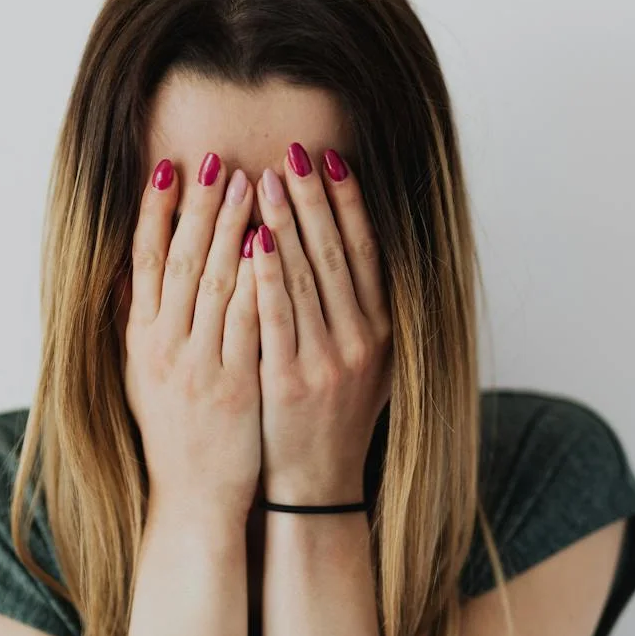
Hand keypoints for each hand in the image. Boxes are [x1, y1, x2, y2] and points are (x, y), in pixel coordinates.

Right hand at [124, 153, 261, 526]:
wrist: (194, 498)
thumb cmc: (175, 435)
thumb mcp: (142, 376)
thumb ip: (139, 322)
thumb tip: (132, 267)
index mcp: (139, 341)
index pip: (143, 260)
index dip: (154, 211)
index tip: (168, 166)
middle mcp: (163, 349)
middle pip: (181, 261)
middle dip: (199, 206)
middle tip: (218, 159)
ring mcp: (199, 367)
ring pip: (215, 283)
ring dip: (232, 229)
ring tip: (250, 183)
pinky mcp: (235, 386)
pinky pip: (248, 323)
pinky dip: (258, 281)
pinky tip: (273, 245)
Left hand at [249, 144, 392, 506]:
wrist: (315, 484)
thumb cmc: (333, 417)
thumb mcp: (367, 364)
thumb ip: (363, 310)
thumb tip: (354, 247)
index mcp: (382, 330)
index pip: (366, 251)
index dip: (350, 203)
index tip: (332, 160)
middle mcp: (363, 340)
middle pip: (336, 253)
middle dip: (313, 199)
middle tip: (293, 151)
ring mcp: (329, 360)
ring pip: (306, 277)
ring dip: (284, 223)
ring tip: (261, 179)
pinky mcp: (292, 380)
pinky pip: (278, 316)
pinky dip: (266, 274)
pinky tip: (251, 239)